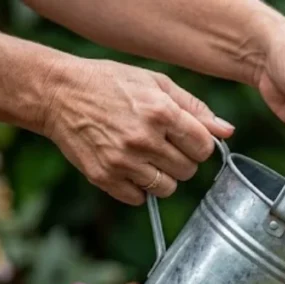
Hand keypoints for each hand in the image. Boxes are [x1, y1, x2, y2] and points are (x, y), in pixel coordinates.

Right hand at [42, 58, 232, 204]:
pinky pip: (139, 199)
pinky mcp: (104, 177)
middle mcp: (143, 139)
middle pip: (188, 171)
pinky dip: (138, 188)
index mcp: (160, 112)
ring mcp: (123, 161)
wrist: (57, 93)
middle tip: (162, 145)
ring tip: (146, 156)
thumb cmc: (110, 84)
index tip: (186, 139)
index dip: (199, 145)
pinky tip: (128, 167)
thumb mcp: (154, 83)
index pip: (203, 148)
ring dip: (162, 177)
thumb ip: (194, 108)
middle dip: (181, 160)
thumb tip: (227, 131)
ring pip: (167, 188)